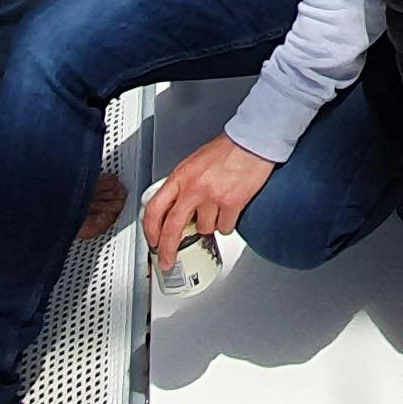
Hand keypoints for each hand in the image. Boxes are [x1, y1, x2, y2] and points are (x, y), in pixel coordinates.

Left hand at [144, 135, 274, 258]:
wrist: (252, 142)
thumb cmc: (226, 149)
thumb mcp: (194, 163)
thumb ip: (183, 185)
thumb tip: (176, 207)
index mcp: (180, 176)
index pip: (155, 208)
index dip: (150, 230)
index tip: (152, 241)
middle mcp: (193, 188)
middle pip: (172, 228)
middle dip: (167, 250)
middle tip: (167, 261)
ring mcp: (212, 197)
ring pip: (204, 229)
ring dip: (209, 226)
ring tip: (216, 210)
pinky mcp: (232, 203)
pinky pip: (225, 228)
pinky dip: (226, 224)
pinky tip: (229, 212)